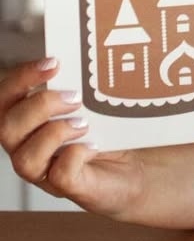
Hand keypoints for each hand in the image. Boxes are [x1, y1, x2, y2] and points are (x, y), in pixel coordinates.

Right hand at [0, 57, 144, 216]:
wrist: (134, 170)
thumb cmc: (107, 134)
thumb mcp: (91, 104)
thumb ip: (81, 85)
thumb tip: (94, 53)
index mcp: (27, 124)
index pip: (5, 99)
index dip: (21, 79)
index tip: (52, 63)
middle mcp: (28, 149)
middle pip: (6, 127)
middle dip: (39, 105)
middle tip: (75, 97)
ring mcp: (46, 172)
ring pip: (24, 158)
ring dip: (54, 133)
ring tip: (83, 124)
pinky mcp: (70, 187)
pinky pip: (59, 176)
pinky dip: (75, 156)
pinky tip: (93, 147)